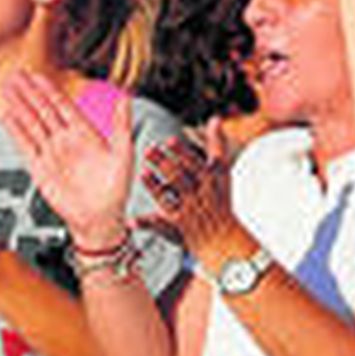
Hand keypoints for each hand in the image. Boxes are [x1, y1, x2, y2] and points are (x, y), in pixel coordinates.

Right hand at [4, 72, 131, 249]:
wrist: (100, 220)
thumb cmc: (116, 190)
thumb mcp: (123, 154)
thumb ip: (121, 125)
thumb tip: (127, 97)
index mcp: (85, 133)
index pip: (62, 105)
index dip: (48, 90)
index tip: (36, 75)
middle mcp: (65, 140)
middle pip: (42, 110)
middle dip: (28, 93)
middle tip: (14, 75)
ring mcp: (51, 153)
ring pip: (31, 124)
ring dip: (19, 107)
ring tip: (7, 90)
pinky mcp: (39, 170)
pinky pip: (25, 146)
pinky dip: (15, 131)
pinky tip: (7, 117)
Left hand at [140, 120, 237, 256]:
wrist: (223, 238)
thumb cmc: (220, 199)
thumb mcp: (222, 171)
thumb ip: (217, 144)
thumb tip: (216, 117)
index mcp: (209, 180)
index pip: (195, 164)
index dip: (182, 152)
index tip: (169, 139)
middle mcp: (198, 195)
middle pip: (180, 178)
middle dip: (164, 163)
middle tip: (148, 149)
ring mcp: (186, 212)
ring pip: (168, 198)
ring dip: (154, 186)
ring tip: (141, 172)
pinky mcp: (175, 228)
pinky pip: (158, 225)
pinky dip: (144, 223)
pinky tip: (130, 220)